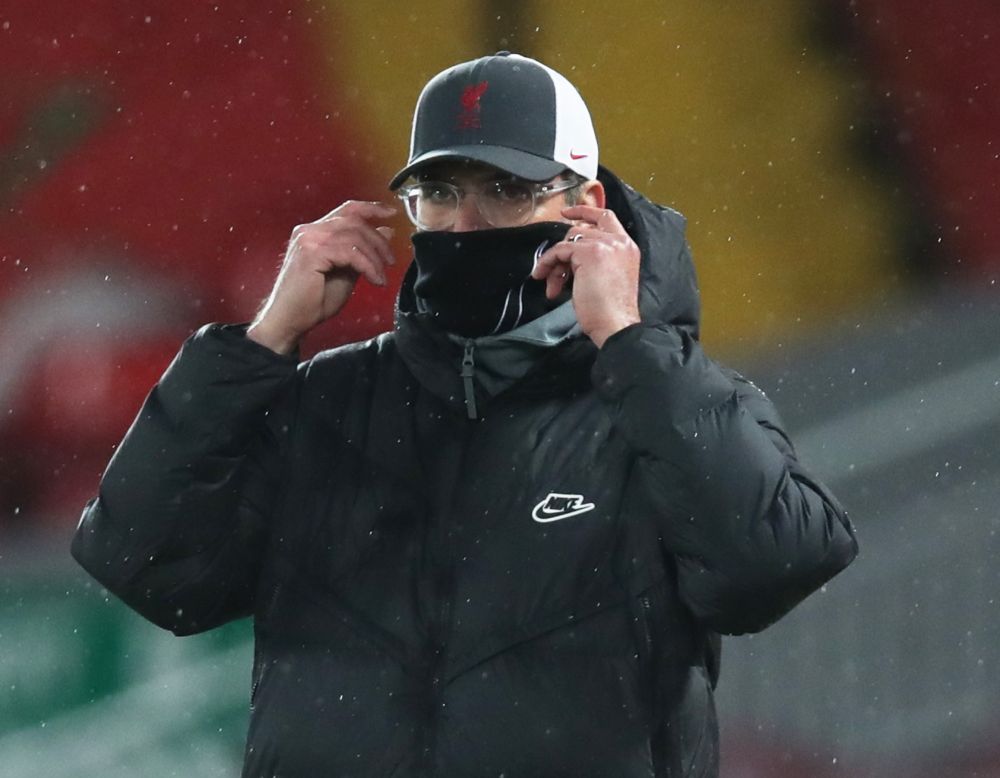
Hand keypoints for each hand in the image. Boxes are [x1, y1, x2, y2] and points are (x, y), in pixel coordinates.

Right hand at [248, 201, 396, 353]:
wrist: (290, 321)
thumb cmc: (312, 301)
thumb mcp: (346, 271)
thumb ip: (362, 250)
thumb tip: (386, 231)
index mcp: (315, 232)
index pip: (347, 210)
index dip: (371, 208)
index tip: (391, 213)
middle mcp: (309, 231)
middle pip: (354, 222)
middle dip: (378, 241)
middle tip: (391, 260)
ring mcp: (308, 240)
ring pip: (354, 236)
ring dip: (374, 257)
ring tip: (381, 276)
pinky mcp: (311, 253)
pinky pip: (350, 253)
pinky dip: (367, 266)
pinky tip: (374, 279)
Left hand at [532, 205, 640, 347]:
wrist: (616, 324)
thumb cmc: (611, 312)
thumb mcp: (607, 277)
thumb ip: (595, 260)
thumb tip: (567, 255)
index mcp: (627, 247)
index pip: (606, 217)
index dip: (585, 211)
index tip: (566, 213)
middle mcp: (619, 241)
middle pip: (581, 229)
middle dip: (563, 250)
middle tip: (553, 271)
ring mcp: (605, 244)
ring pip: (569, 240)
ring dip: (555, 262)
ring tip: (552, 285)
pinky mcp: (590, 252)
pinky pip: (560, 250)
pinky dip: (549, 263)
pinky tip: (547, 281)